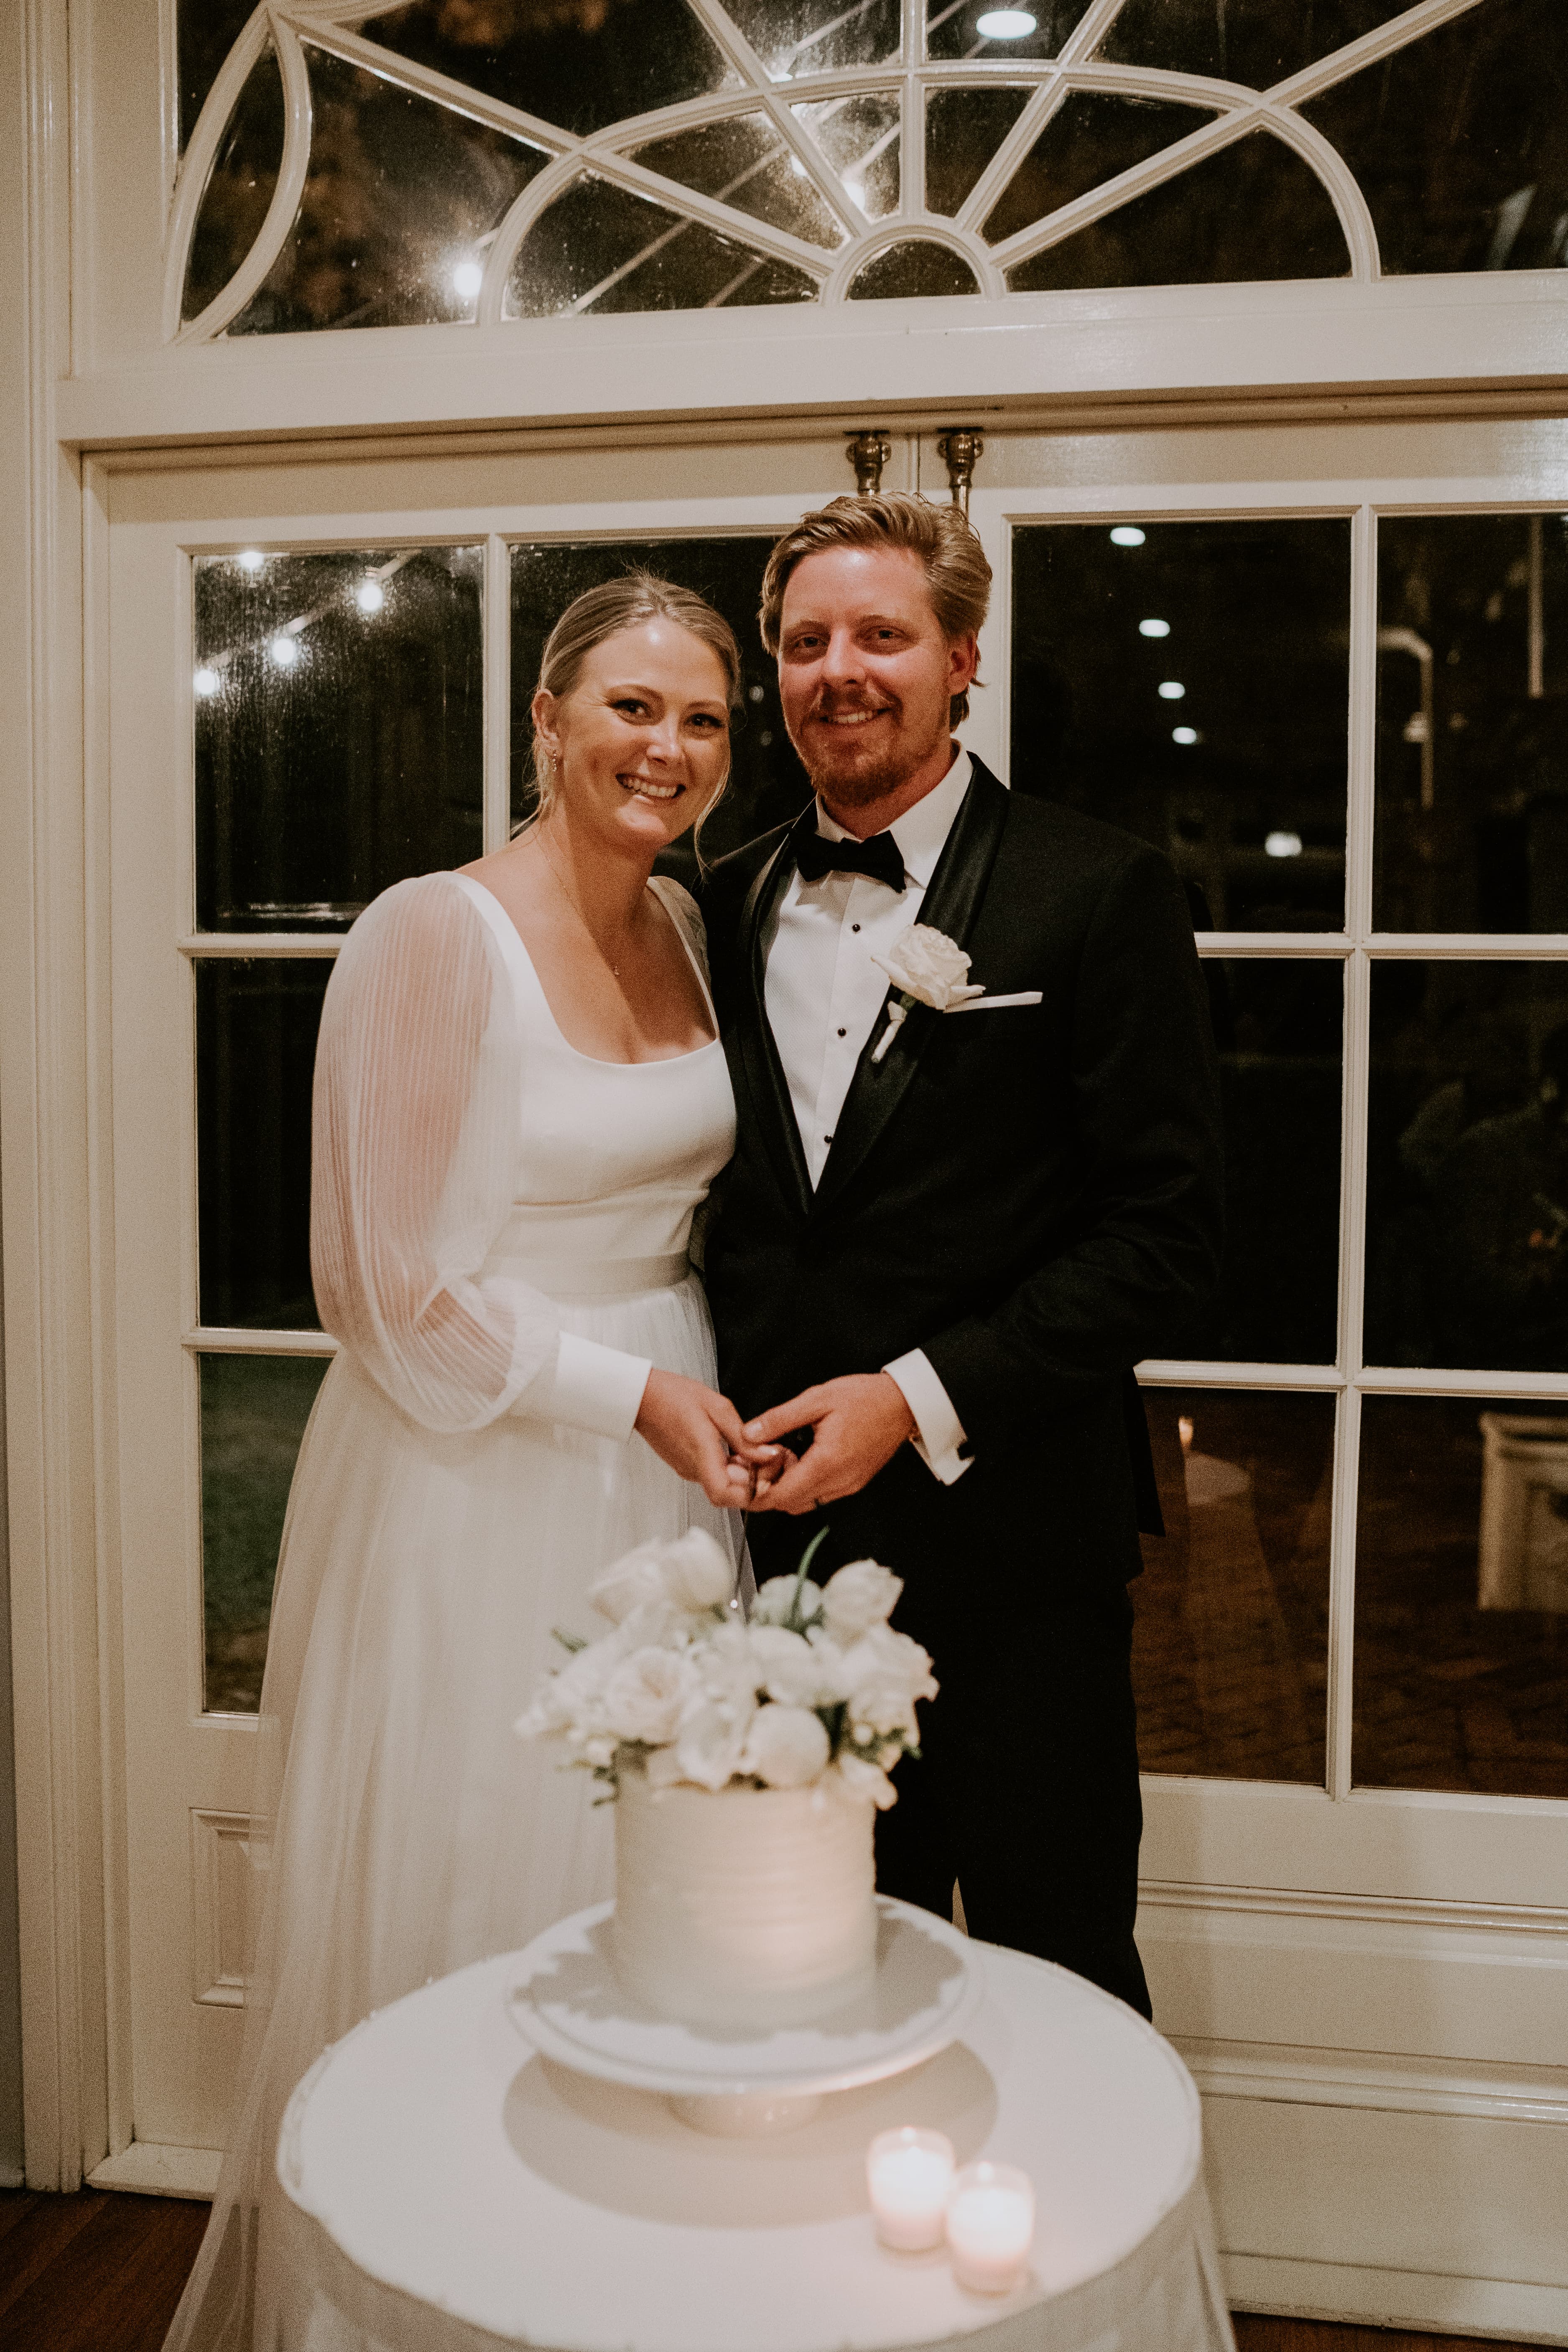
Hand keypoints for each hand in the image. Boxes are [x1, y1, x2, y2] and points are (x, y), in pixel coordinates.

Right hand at [634, 1370, 779, 1509]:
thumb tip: (766, 1455)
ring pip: (722, 1484)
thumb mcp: (717, 1407)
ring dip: (741, 1474)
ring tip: (752, 1449)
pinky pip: (712, 1474)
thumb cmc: (673, 1395)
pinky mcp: (686, 1465)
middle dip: (752, 1481)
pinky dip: (728, 1467)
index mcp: (701, 1454)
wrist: (641, 1396)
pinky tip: (734, 1448)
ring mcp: (688, 1469)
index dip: (750, 1493)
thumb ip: (743, 1436)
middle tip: (765, 1458)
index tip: (766, 1476)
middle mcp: (693, 1469)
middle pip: (728, 1494)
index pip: (725, 1495)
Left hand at [740, 1374, 915, 1513]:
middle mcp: (840, 1481)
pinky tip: (800, 1462)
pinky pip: (821, 1495)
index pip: (783, 1496)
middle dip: (769, 1491)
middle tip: (756, 1467)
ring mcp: (849, 1485)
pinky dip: (805, 1486)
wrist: (902, 1403)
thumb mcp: (817, 1399)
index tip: (742, 1482)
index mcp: (827, 1462)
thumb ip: (780, 1419)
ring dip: (787, 1489)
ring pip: (806, 1502)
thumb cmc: (865, 1398)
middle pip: (791, 1504)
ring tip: (779, 1461)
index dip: (757, 1495)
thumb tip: (749, 1434)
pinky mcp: (854, 1483)